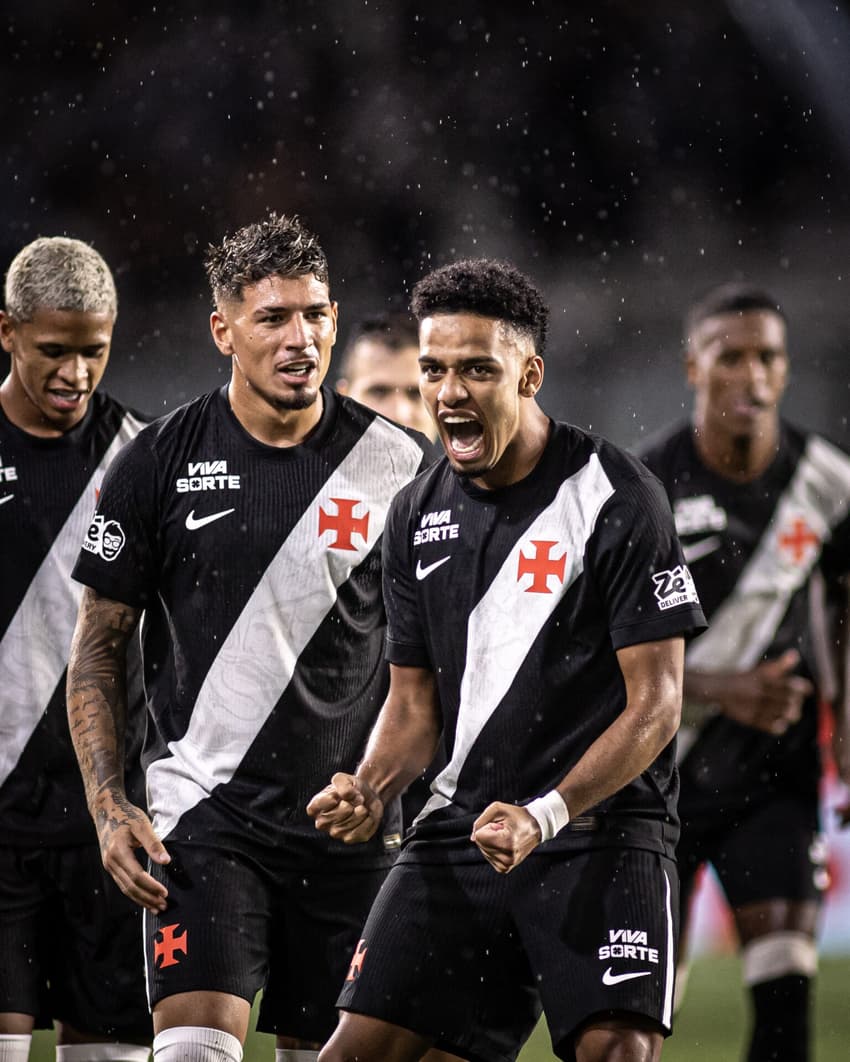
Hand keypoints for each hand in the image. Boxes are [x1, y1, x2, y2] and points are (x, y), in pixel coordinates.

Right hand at [93, 788, 169, 912]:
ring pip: (125, 888)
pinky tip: (144, 898)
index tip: (165, 893)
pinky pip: (122, 884)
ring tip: (156, 907)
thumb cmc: (127, 815)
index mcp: (118, 851)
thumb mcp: (142, 825)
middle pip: (130, 887)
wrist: (106, 810)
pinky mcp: (110, 866)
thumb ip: (153, 843)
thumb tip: (166, 861)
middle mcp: (111, 861)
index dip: (151, 886)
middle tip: (163, 905)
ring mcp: (109, 865)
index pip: (136, 875)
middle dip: (147, 898)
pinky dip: (134, 893)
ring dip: (141, 899)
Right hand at [307, 771, 383, 843]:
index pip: (313, 808)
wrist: (369, 795)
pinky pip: (357, 833)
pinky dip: (366, 822)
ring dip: (359, 813)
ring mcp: (335, 832)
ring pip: (344, 827)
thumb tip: (346, 796)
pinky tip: (367, 815)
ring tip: (362, 805)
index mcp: (316, 806)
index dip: (328, 801)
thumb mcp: (344, 778)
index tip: (337, 795)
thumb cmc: (352, 787)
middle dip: (347, 805)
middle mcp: (322, 822)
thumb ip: (342, 783)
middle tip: (356, 798)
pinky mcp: (349, 838)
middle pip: (330, 818)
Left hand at [471, 802, 541, 873]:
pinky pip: (488, 856)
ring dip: (492, 841)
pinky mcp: (504, 868)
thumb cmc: (518, 816)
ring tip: (506, 836)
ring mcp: (507, 865)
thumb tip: (472, 837)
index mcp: (507, 843)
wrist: (536, 827)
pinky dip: (493, 848)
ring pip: (483, 850)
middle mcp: (508, 858)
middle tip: (505, 830)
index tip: (501, 826)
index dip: (488, 826)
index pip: (479, 836)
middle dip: (489, 834)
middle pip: (480, 844)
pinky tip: (505, 844)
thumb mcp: (498, 809)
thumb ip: (481, 820)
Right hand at [717, 650, 812, 735]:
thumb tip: (795, 655)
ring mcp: (755, 706)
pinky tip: (780, 722)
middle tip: (795, 702)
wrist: (720, 690)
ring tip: (791, 712)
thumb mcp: (761, 669)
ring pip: (782, 713)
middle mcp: (760, 691)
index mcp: (764, 678)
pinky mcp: (750, 719)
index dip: (800, 688)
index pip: (789, 684)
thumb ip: (780, 665)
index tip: (806, 689)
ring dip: (790, 713)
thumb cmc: (746, 679)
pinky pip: (770, 725)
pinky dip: (779, 725)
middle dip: (795, 702)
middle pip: (788, 700)